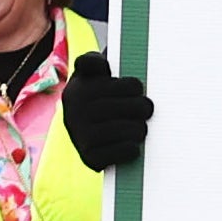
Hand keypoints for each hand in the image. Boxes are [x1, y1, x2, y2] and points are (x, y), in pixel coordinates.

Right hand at [53, 53, 151, 174]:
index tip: (138, 87)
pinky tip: (134, 145)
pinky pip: (115, 154)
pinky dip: (128, 150)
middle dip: (139, 107)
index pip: (109, 83)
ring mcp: (79, 136)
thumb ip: (94, 62)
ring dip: (137, 129)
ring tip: (142, 128)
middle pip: (119, 107)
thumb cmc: (99, 98)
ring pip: (120, 130)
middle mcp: (74, 112)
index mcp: (77, 89)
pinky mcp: (88, 158)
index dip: (128, 85)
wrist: (88, 132)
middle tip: (147, 108)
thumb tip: (101, 64)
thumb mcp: (93, 76)